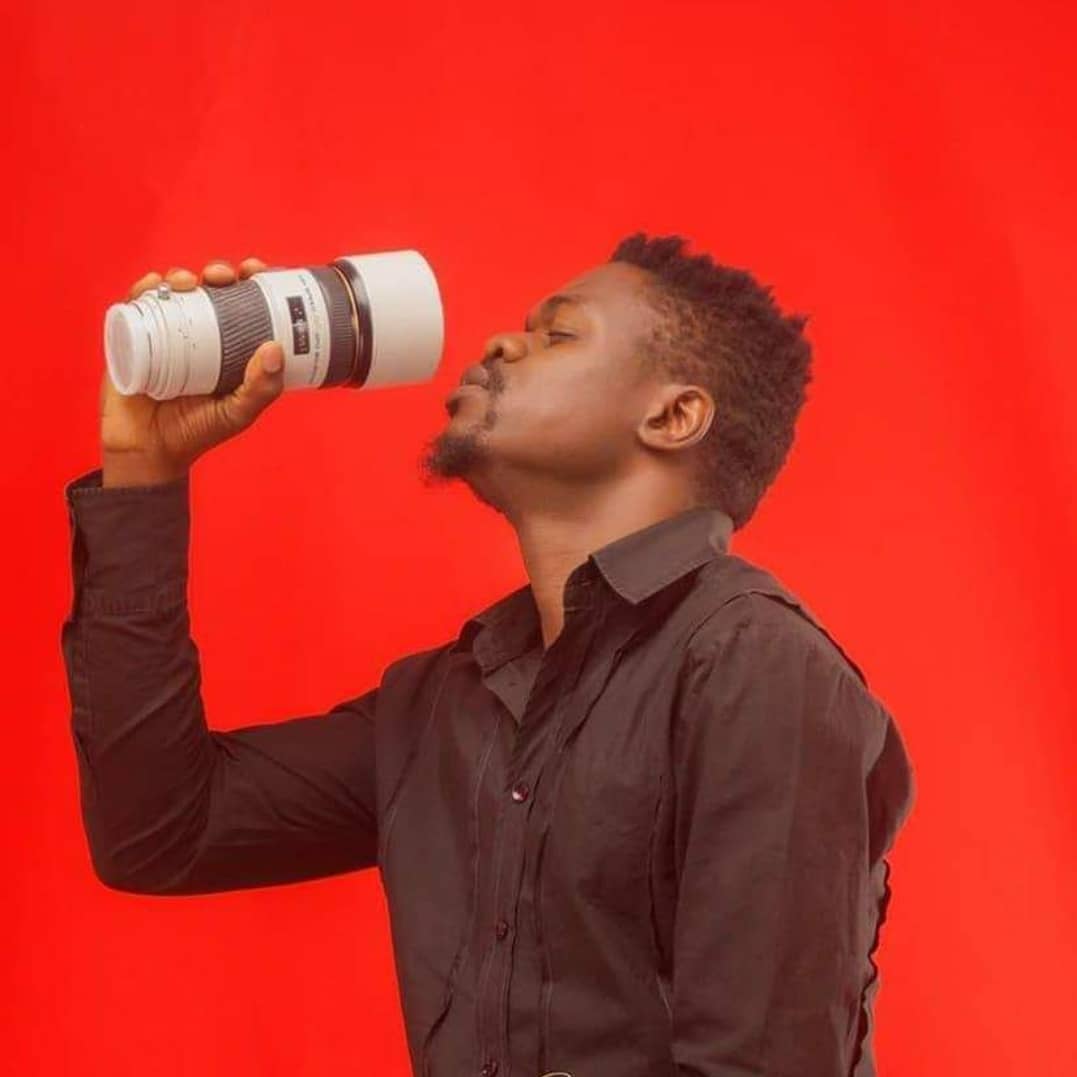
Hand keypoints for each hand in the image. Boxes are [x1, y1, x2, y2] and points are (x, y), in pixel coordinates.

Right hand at [100, 257, 283, 484]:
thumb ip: (260, 389)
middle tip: (224, 276)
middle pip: (210, 291)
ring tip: (188, 283)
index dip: (251, 282)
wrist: (148, 450)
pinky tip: (153, 285)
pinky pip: (136, 305)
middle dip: (219, 273)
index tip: (257, 270)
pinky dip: (143, 289)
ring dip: (181, 276)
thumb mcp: (237, 413)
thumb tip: (275, 348)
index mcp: (229, 347)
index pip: (244, 305)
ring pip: (173, 292)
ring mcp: (164, 333)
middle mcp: (199, 334)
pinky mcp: (132, 337)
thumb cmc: (196, 432)